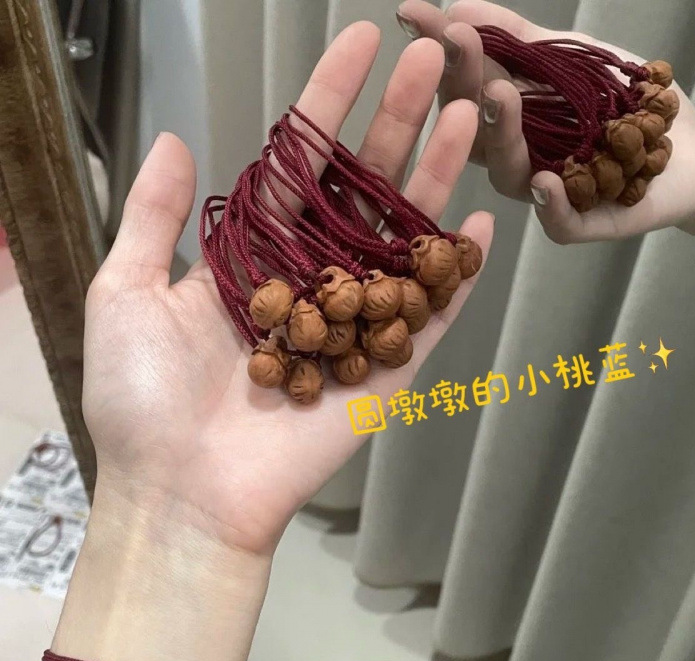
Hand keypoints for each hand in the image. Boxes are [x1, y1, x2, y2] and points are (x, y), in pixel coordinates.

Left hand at [83, 21, 492, 557]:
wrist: (182, 495)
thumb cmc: (142, 402)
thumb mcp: (126, 293)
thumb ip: (154, 217)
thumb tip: (177, 141)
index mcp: (252, 258)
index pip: (300, 166)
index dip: (329, 103)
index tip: (361, 45)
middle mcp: (308, 282)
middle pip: (362, 192)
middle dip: (396, 125)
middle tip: (433, 62)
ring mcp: (352, 325)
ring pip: (402, 242)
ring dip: (436, 181)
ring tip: (466, 117)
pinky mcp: (385, 372)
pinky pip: (429, 319)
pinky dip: (455, 277)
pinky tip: (480, 226)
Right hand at [396, 0, 694, 254]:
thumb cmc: (634, 104)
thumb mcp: (577, 57)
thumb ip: (520, 38)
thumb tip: (454, 6)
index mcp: (511, 120)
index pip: (467, 87)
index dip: (443, 55)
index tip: (414, 17)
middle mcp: (519, 159)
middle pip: (475, 131)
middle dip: (464, 84)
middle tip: (457, 42)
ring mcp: (548, 194)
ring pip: (509, 175)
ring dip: (501, 136)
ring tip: (500, 95)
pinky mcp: (584, 224)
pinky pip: (558, 223)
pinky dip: (552, 204)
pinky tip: (546, 181)